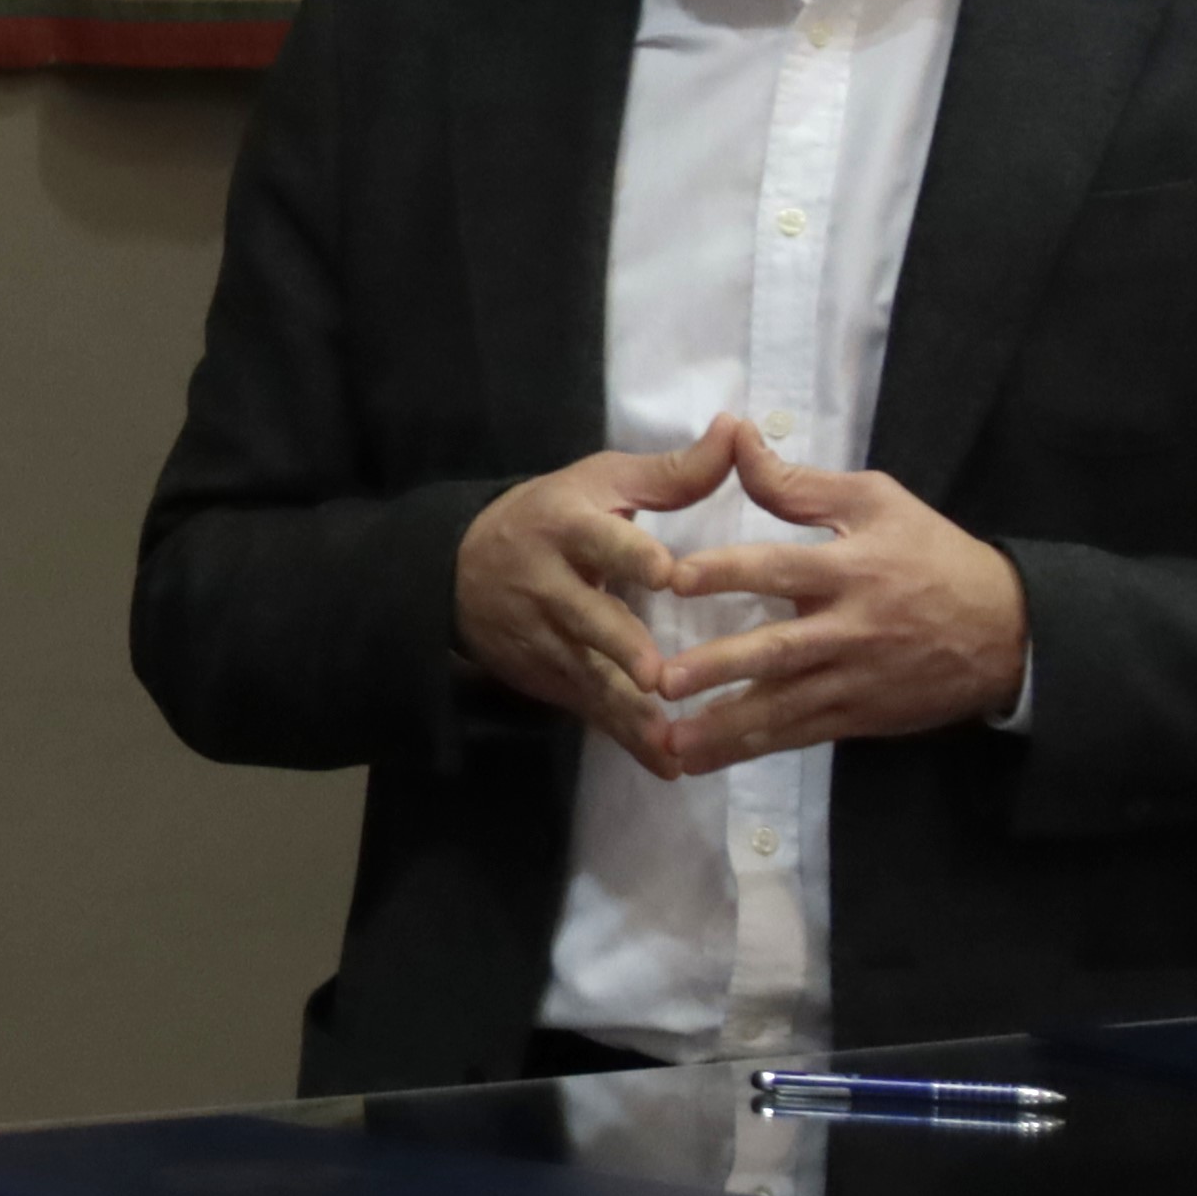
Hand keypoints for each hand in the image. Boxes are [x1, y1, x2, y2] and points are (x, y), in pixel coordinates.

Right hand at [453, 424, 753, 760]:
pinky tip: (667, 765)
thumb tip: (738, 430)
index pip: (601, 541)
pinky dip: (625, 740)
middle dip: (620, 648)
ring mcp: (543, 638)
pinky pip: (589, 710)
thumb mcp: (602, 483)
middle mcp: (548, 584)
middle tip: (658, 676)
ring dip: (627, 710)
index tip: (666, 574)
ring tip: (670, 740)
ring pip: (587, 675)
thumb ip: (674, 472)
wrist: (458, 569)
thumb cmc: (552, 514)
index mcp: (567, 526)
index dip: (630, 556)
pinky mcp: (547, 677)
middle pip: (587, 618)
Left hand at [642, 436, 1029, 766]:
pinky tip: (706, 759)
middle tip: (662, 680)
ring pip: (784, 706)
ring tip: (670, 742)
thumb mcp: (876, 502)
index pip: (781, 569)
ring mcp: (856, 679)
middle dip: (720, 667)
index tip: (675, 579)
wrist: (1007, 631)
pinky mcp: (861, 716)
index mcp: (852, 569)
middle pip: (779, 651)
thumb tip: (736, 437)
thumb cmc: (933, 555)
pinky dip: (754, 747)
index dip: (729, 572)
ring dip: (725, 726)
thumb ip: (799, 483)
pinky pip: (801, 734)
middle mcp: (851, 629)